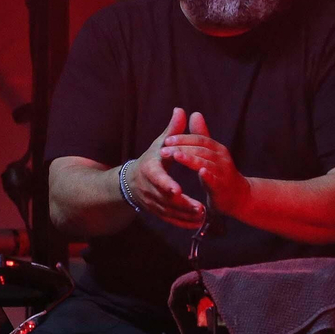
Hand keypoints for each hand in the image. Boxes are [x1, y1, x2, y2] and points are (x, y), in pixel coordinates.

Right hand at [126, 107, 207, 228]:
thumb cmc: (151, 160)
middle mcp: (148, 188)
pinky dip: (183, 223)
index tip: (177, 190)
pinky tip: (197, 223)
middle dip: (182, 204)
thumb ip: (172, 131)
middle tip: (200, 207)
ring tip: (202, 215)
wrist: (131, 181)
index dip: (166, 184)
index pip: (156, 178)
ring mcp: (152, 201)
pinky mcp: (156, 211)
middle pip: (165, 199)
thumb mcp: (159, 144)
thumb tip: (181, 110)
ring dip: (185, 215)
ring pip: (168, 212)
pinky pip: (169, 220)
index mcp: (149, 169)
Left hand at [161, 111, 250, 215]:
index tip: (166, 140)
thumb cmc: (220, 172)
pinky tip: (200, 172)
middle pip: (201, 149)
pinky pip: (215, 180)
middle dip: (181, 148)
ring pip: (206, 163)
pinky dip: (208, 176)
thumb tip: (195, 113)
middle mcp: (222, 158)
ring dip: (190, 159)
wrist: (239, 197)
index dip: (183, 139)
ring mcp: (224, 172)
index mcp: (217, 149)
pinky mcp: (223, 187)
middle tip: (163, 150)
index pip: (199, 139)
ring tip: (175, 156)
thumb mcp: (211, 153)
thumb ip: (202, 135)